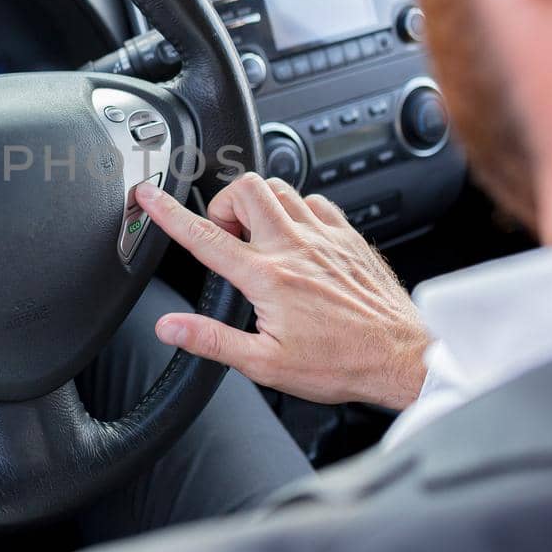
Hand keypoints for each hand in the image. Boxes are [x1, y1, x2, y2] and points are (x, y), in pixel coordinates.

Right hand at [134, 174, 428, 408]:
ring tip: (258, 236)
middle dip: (223, 202)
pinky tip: (297, 237)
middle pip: (245, 189)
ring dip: (259, 203)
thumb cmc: (341, 363)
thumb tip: (170, 328)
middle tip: (225, 234)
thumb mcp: (265, 364)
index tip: (149, 195)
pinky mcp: (348, 236)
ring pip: (280, 187)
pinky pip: (315, 200)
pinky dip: (297, 210)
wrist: (402, 358)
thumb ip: (211, 340)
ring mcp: (324, 237)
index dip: (169, 213)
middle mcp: (295, 247)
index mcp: (267, 278)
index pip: (205, 236)